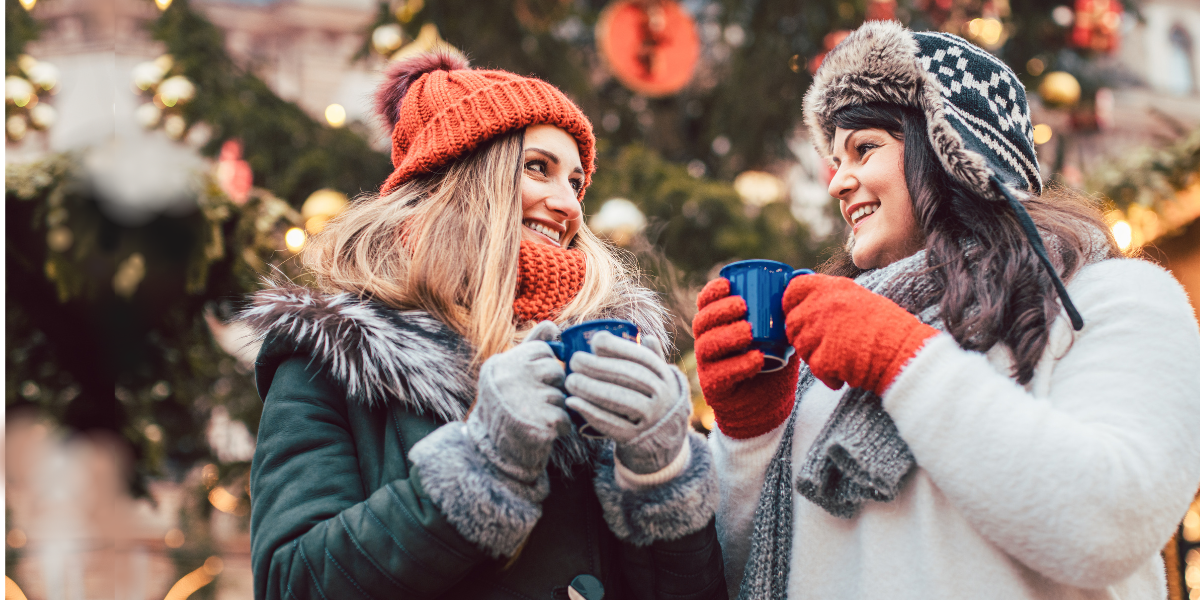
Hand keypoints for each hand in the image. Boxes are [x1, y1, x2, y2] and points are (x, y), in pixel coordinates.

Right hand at [467, 321, 571, 483]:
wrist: (491, 453)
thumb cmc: (505, 408)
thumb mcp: (510, 372)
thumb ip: (531, 346)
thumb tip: (552, 324)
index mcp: (503, 363)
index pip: (543, 350)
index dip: (544, 367)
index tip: (531, 382)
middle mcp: (510, 378)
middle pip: (556, 371)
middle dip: (552, 387)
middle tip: (534, 402)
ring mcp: (524, 400)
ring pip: (561, 395)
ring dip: (555, 409)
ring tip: (535, 417)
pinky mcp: (539, 423)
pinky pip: (566, 418)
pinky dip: (560, 427)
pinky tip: (543, 431)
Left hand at [564, 332, 689, 474]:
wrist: (663, 441)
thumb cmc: (653, 401)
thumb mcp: (659, 380)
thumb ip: (652, 358)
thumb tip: (645, 336)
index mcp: (666, 377)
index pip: (643, 358)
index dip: (619, 347)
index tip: (595, 342)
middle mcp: (663, 396)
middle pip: (630, 377)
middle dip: (599, 367)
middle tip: (574, 361)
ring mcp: (651, 419)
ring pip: (620, 400)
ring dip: (591, 388)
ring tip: (570, 381)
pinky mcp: (636, 438)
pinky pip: (612, 424)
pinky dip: (590, 412)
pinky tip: (572, 402)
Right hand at [691, 277, 799, 438]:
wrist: (769, 405)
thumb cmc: (773, 363)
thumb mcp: (780, 334)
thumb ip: (786, 311)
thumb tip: (802, 277)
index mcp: (718, 326)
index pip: (705, 304)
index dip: (712, 292)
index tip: (728, 284)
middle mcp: (707, 343)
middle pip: (702, 322)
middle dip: (719, 311)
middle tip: (742, 306)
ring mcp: (708, 366)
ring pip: (707, 346)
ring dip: (727, 336)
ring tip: (749, 332)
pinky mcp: (715, 388)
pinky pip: (720, 374)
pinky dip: (739, 365)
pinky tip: (756, 359)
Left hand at [783, 274, 938, 396]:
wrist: (905, 352)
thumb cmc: (889, 328)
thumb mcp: (859, 299)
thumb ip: (831, 300)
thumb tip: (807, 307)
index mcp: (832, 287)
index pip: (793, 289)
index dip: (791, 304)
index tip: (796, 313)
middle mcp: (822, 305)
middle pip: (792, 323)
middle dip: (804, 337)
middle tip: (825, 346)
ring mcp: (820, 331)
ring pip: (801, 347)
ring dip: (816, 357)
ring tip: (842, 358)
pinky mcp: (823, 357)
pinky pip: (815, 368)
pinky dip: (829, 376)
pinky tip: (847, 373)